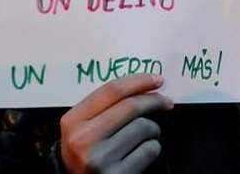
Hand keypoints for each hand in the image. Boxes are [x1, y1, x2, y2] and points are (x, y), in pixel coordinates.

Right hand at [60, 73, 174, 173]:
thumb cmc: (86, 154)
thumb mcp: (82, 129)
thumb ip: (104, 108)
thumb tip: (143, 86)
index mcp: (73, 122)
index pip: (111, 91)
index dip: (139, 81)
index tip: (157, 79)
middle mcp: (84, 139)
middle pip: (130, 106)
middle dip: (154, 100)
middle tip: (166, 101)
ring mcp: (100, 159)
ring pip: (143, 128)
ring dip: (153, 129)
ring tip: (147, 135)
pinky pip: (149, 150)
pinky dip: (152, 147)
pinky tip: (143, 151)